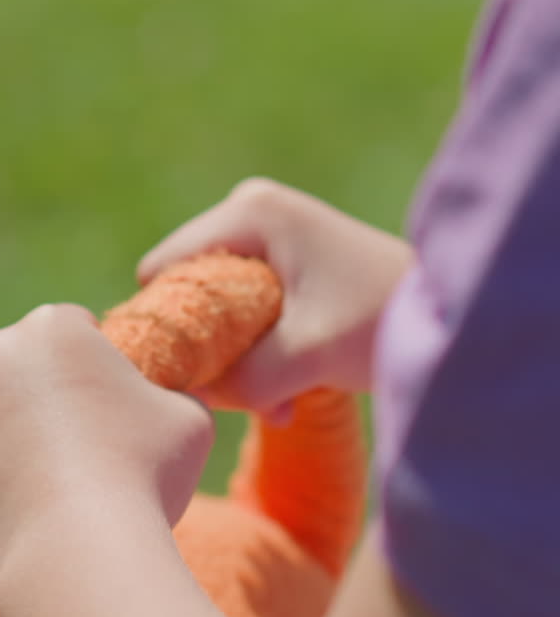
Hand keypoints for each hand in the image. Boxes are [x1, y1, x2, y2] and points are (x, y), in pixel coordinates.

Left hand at [0, 304, 212, 599]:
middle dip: (37, 401)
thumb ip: (174, 395)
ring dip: (1, 444)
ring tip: (42, 495)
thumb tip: (169, 398)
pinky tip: (14, 520)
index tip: (106, 410)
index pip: (73, 332)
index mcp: (51, 329)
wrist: (78, 553)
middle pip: (16, 372)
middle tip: (74, 455)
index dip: (93, 369)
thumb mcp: (191, 420)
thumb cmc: (144, 477)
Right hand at [139, 179, 411, 412]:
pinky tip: (291, 398)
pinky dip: (262, 360)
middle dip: (213, 353)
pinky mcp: (285, 266)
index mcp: (250, 212)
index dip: (170, 326)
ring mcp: (269, 236)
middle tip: (247, 396)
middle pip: (188, 294)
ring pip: (218, 315)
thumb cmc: (379, 322)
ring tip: (280, 405)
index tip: (194, 378)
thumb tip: (193, 400)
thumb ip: (240, 379)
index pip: (162, 269)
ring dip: (241, 367)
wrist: (453, 319)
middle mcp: (251, 211)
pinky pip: (246, 318)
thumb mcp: (303, 356)